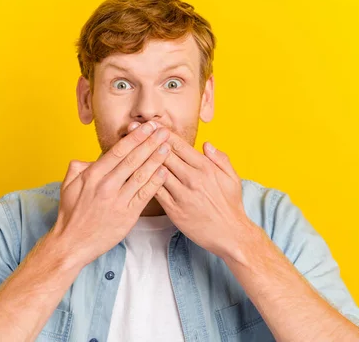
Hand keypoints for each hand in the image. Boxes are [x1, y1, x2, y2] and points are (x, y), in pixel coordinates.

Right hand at [50, 121, 170, 266]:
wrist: (72, 243)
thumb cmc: (71, 214)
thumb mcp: (67, 186)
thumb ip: (78, 167)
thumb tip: (90, 158)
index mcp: (92, 175)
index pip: (118, 151)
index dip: (135, 137)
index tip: (147, 127)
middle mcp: (106, 185)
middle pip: (132, 159)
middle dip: (150, 142)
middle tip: (163, 130)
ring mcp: (117, 200)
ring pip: (141, 175)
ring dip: (156, 159)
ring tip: (168, 146)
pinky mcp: (127, 215)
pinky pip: (144, 195)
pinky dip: (155, 182)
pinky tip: (164, 171)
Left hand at [138, 126, 250, 259]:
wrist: (230, 235)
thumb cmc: (230, 205)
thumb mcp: (232, 178)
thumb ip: (220, 158)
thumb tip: (206, 144)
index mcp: (206, 167)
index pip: (180, 145)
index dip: (163, 133)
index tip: (151, 123)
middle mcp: (193, 178)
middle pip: (165, 154)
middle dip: (147, 139)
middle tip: (132, 127)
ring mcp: (182, 195)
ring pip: (157, 171)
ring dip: (142, 158)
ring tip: (127, 146)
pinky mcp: (174, 210)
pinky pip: (156, 192)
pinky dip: (144, 182)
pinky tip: (132, 174)